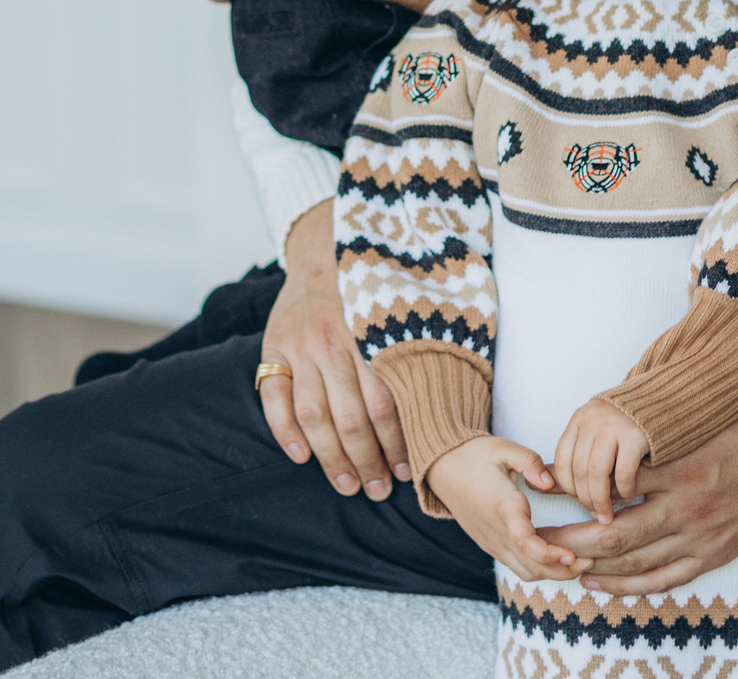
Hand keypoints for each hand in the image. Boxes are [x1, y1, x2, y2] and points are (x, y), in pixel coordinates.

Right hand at [257, 200, 407, 498]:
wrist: (326, 246)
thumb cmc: (379, 284)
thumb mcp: (407, 305)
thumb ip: (424, 346)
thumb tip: (464, 391)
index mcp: (374, 334)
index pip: (387, 404)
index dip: (399, 444)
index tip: (410, 473)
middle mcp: (334, 341)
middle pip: (350, 418)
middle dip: (367, 461)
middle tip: (379, 490)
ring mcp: (300, 345)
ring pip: (314, 415)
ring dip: (332, 458)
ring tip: (349, 485)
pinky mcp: (273, 346)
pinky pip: (273, 398)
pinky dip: (285, 432)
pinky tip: (302, 457)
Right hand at [422, 437, 581, 582]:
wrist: (442, 468)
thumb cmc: (474, 455)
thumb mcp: (503, 448)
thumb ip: (530, 462)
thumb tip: (549, 482)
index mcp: (502, 508)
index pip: (527, 544)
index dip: (552, 555)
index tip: (574, 555)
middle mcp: (496, 532)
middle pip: (531, 567)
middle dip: (563, 570)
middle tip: (591, 559)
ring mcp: (491, 542)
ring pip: (524, 571)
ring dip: (552, 572)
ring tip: (578, 560)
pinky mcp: (490, 545)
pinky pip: (516, 565)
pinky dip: (538, 567)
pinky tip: (556, 556)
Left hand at [540, 394, 737, 594]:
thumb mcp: (700, 419)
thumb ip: (657, 431)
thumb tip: (608, 430)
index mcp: (680, 467)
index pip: (611, 486)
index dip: (575, 492)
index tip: (547, 490)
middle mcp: (687, 507)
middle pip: (612, 535)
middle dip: (569, 541)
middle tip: (536, 538)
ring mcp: (701, 536)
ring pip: (633, 562)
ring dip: (591, 567)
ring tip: (558, 563)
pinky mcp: (714, 554)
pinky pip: (663, 579)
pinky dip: (627, 586)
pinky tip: (599, 583)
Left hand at [552, 397, 650, 522]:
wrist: (663, 400)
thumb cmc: (626, 423)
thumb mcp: (597, 430)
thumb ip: (578, 454)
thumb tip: (544, 485)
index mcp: (580, 418)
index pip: (562, 460)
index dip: (567, 487)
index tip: (578, 502)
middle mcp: (594, 419)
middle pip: (578, 469)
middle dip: (584, 499)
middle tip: (595, 515)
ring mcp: (615, 425)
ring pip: (597, 474)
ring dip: (601, 500)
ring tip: (607, 514)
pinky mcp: (637, 435)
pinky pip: (623, 473)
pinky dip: (623, 490)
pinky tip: (628, 495)